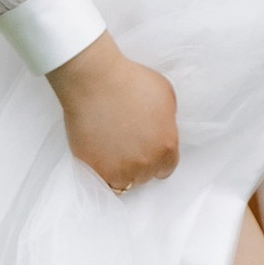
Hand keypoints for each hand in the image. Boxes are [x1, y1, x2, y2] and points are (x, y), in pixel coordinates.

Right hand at [49, 33, 179, 191]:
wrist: (95, 81)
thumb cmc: (131, 82)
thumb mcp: (166, 95)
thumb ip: (168, 121)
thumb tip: (162, 129)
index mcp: (166, 147)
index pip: (167, 168)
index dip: (157, 158)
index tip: (147, 149)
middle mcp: (145, 163)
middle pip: (145, 176)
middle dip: (139, 163)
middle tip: (127, 144)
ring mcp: (119, 169)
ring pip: (124, 183)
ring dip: (121, 172)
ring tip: (113, 153)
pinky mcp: (95, 169)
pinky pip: (102, 183)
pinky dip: (102, 174)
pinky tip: (100, 159)